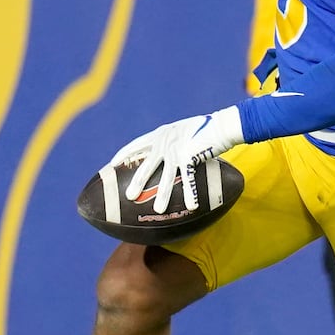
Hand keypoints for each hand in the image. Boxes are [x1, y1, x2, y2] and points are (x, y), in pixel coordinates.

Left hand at [110, 106, 243, 213]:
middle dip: (136, 182)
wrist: (222, 125)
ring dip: (162, 195)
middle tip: (129, 197)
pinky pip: (189, 179)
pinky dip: (190, 193)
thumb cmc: (204, 129)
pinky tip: (191, 206)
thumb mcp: (182, 132)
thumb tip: (165, 156)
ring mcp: (176, 150)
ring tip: (158, 210)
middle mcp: (165, 142)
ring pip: (166, 177)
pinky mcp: (190, 156)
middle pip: (145, 166)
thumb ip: (171, 141)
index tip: (112, 165)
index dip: (123, 155)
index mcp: (160, 134)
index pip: (136, 145)